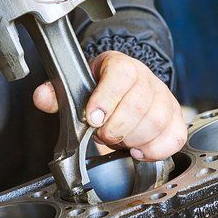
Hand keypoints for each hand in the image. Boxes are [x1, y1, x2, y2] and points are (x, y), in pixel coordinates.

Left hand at [33, 51, 186, 160]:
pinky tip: (138, 151)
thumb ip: (57, 94)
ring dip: (133, 139)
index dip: (106, 99)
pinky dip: (155, 150)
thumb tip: (42, 97)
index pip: (121, 75)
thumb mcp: (77, 87)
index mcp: (121, 66)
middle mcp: (147, 79)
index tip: (92, 118)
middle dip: (116, 127)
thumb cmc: (102, 89)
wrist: (127, 88)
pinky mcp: (176, 119)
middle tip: (103, 134)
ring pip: (157, 121)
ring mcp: (164, 98)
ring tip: (119, 141)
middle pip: (139, 104)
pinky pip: (174, 137)